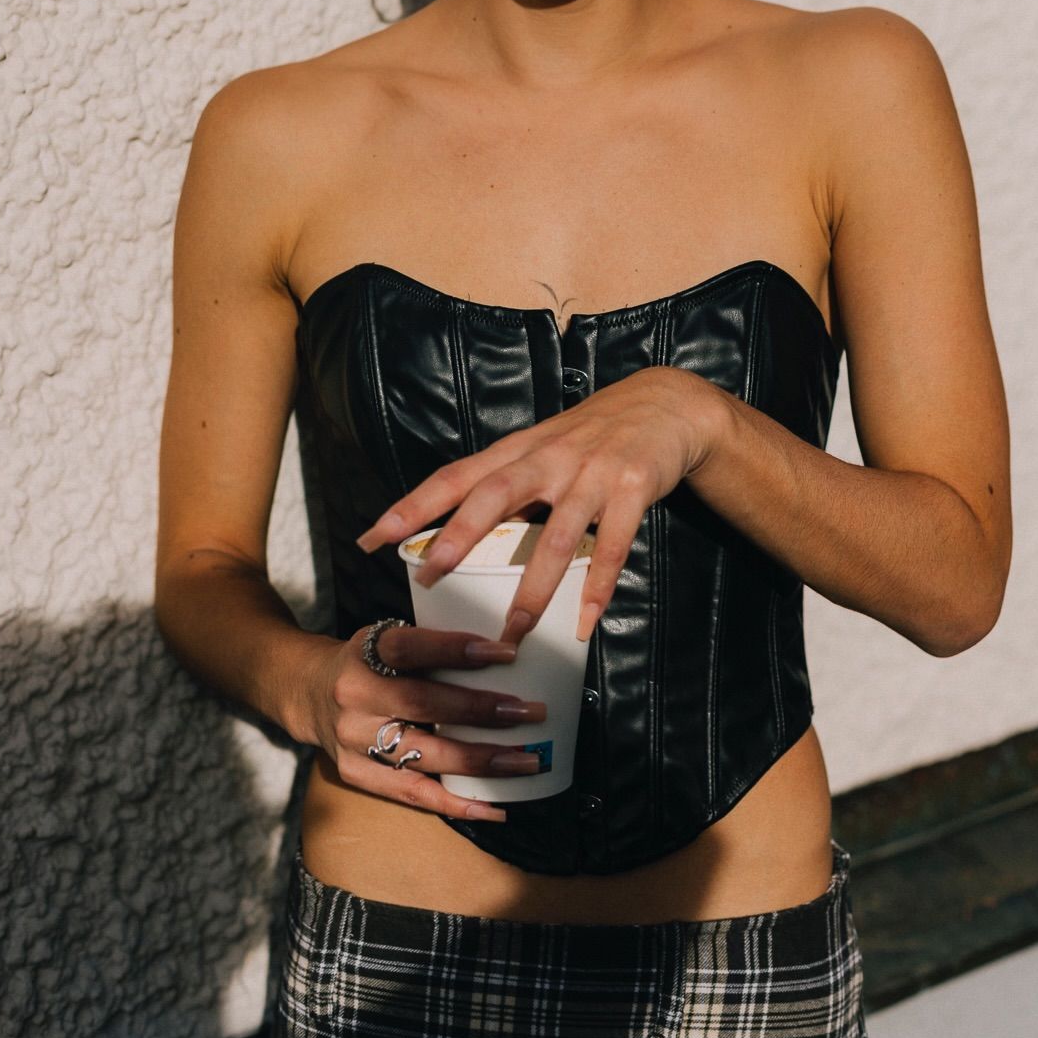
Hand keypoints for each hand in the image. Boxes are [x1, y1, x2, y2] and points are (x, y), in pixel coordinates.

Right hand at [313, 620, 552, 822]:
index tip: (506, 653)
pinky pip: (412, 794)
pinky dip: (456, 802)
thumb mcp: (385, 637)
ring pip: (424, 756)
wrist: (307, 692)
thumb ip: (429, 645)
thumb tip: (504, 652)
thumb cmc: (365, 660)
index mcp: (365, 653)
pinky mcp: (357, 775)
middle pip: (424, 706)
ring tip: (526, 761)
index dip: (458, 650)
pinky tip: (494, 806)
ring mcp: (354, 742)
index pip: (413, 649)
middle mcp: (355, 698)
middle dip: (481, 711)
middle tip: (529, 712)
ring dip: (480, 761)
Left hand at [355, 366, 722, 647]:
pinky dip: (597, 586)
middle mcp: (550, 457)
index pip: (455, 475)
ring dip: (533, 587)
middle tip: (429, 574)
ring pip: (556, 534)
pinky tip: (584, 623)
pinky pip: (611, 545)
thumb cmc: (593, 434)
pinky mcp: (633, 488)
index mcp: (520, 449)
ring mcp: (592, 472)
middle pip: (496, 493)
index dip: (411, 506)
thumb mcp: (544, 447)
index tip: (370, 538)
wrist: (666, 404)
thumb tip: (454, 531)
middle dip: (460, 534)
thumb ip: (506, 483)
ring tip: (512, 633)